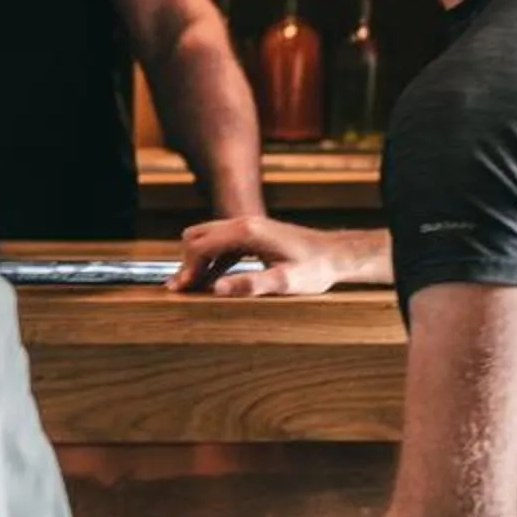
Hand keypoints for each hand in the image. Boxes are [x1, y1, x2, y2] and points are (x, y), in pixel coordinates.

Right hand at [172, 216, 343, 296]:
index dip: (186, 269)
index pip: (199, 245)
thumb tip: (216, 289)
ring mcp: (247, 226)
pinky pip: (221, 244)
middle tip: (184, 290)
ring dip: (198, 261)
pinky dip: (212, 261)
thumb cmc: (314, 269)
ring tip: (193, 288)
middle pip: (196, 236)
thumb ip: (250, 284)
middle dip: (187, 262)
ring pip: (206, 238)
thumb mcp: (285, 281)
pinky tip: (214, 281)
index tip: (181, 292)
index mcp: (246, 232)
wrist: (336, 255)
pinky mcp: (253, 234)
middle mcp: (243, 223)